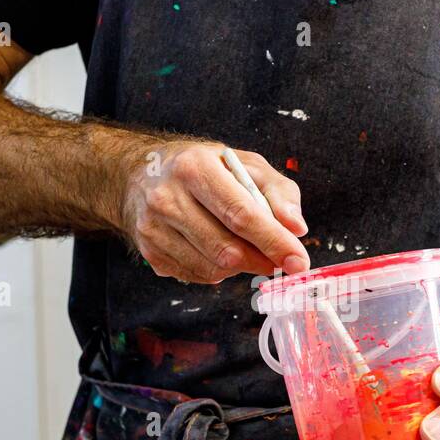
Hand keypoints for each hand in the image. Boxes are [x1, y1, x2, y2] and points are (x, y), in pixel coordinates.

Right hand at [120, 140, 309, 282]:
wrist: (141, 174)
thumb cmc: (203, 168)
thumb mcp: (245, 164)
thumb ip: (278, 191)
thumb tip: (296, 228)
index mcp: (194, 168)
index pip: (241, 214)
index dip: (274, 242)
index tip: (299, 261)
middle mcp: (167, 198)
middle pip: (227, 248)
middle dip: (262, 260)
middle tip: (279, 260)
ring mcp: (154, 229)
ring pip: (213, 268)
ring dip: (241, 266)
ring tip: (246, 248)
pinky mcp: (150, 252)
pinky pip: (198, 276)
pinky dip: (219, 270)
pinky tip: (219, 249)